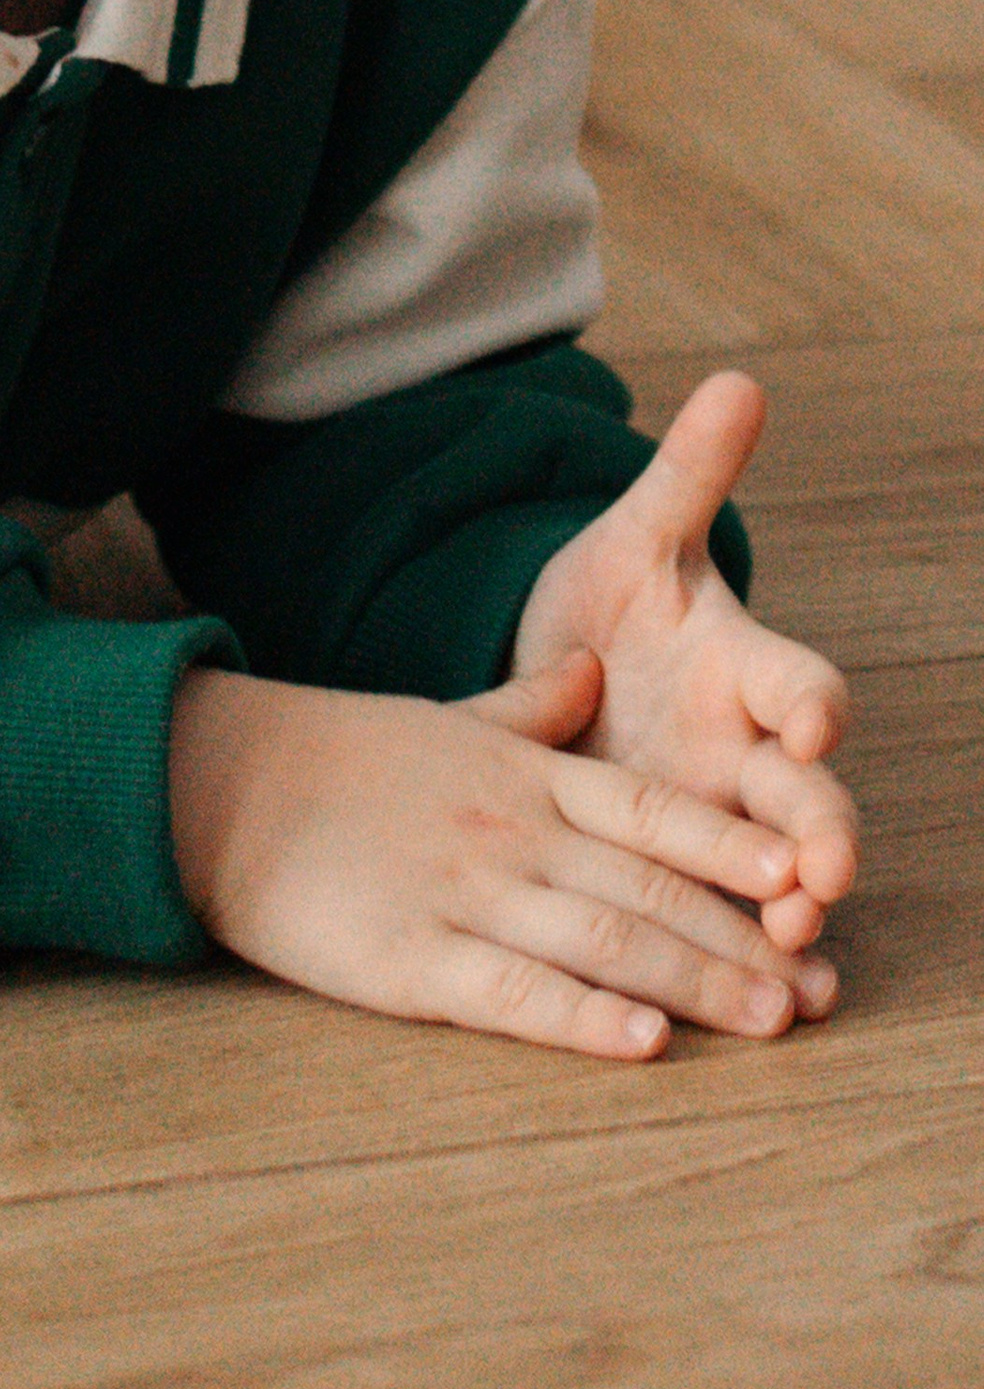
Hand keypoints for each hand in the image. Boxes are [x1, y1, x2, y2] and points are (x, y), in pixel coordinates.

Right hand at [169, 645, 837, 1058]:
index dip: (731, 846)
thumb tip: (592, 670)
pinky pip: (511, 991)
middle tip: (807, 988)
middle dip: (733, 939)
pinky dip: (582, 1018)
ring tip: (762, 1020)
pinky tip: (639, 1041)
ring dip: (690, 982)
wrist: (215, 778)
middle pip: (645, 887)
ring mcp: (459, 891)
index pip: (650, 811)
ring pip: (599, 940)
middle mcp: (505, 830)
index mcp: (517, 774)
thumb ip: (527, 709)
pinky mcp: (405, 956)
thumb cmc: (333, 754)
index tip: (799, 876)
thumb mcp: (442, 716)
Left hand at [513, 371, 856, 954]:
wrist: (570, 676)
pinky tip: (781, 1007)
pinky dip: (763, 965)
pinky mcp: (689, 872)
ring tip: (798, 963)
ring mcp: (726, 819)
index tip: (812, 716)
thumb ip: (688, 476)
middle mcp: (753, 751)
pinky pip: (740, 926)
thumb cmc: (617, 604)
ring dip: (799, 917)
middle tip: (816, 877)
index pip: (799, 681)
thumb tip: (740, 381)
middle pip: (808, 795)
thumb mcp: (637, 542)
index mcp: (747, 668)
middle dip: (818, 835)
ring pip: (785, 874)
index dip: (808, 699)